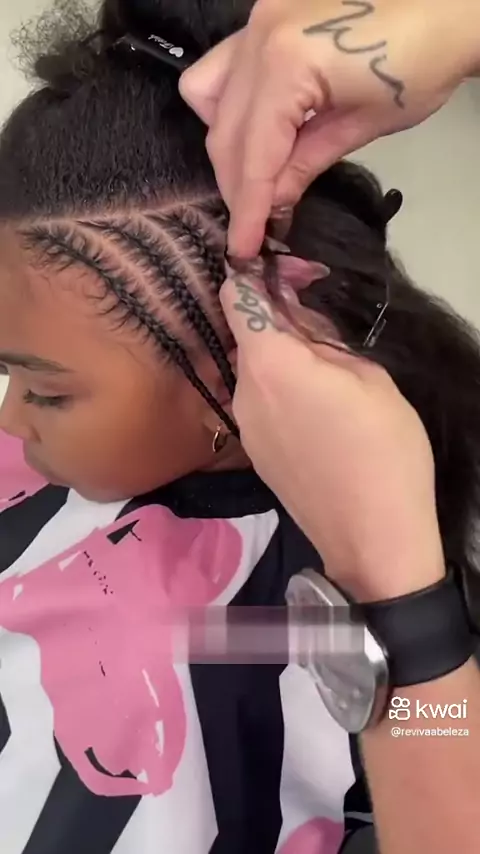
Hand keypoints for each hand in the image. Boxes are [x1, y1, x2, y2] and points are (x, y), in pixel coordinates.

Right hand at [180, 0, 479, 257]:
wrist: (447, 6)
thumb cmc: (420, 66)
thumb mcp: (362, 126)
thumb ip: (306, 164)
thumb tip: (272, 205)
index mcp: (287, 63)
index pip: (253, 153)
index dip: (247, 208)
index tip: (242, 249)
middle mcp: (259, 36)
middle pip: (225, 131)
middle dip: (237, 184)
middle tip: (254, 223)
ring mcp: (257, 20)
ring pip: (209, 97)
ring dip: (227, 145)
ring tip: (257, 176)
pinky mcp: (263, 17)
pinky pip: (222, 68)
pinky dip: (229, 106)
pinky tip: (258, 128)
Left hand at [219, 272, 444, 601]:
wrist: (373, 539)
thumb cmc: (382, 450)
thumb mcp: (370, 377)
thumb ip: (325, 340)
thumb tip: (301, 321)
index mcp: (269, 363)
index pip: (235, 297)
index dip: (258, 277)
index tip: (292, 277)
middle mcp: (243, 392)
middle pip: (247, 337)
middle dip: (280, 322)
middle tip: (327, 330)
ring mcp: (245, 428)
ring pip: (255, 373)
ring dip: (283, 361)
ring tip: (330, 377)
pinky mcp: (256, 455)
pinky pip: (261, 406)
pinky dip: (281, 394)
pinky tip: (318, 413)